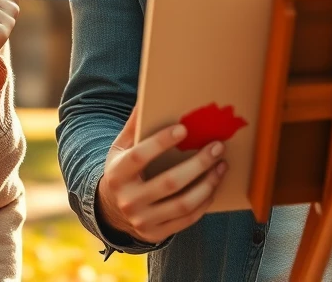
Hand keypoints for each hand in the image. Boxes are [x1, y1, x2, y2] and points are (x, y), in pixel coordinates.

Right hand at [96, 106, 227, 244]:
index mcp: (117, 174)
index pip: (140, 156)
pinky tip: (213, 186)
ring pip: (182, 204)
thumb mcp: (121, 149)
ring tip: (221, 165)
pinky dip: (204, 202)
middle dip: (198, 163)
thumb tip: (146, 97)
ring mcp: (142, 220)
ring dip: (207, 184)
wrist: (110, 210)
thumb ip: (134, 126)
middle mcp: (128, 200)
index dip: (161, 142)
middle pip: (169, 182)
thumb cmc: (122, 171)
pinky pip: (187, 219)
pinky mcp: (155, 234)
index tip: (184, 129)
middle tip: (217, 146)